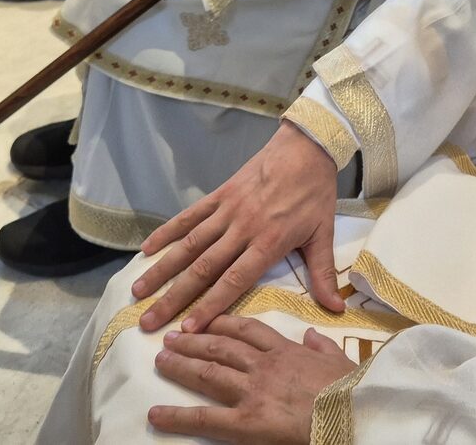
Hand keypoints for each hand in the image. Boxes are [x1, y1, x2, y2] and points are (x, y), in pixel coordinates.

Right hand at [133, 122, 341, 332]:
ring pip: (189, 245)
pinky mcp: (220, 194)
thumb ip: (323, 274)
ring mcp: (227, 211)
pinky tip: (147, 249)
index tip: (188, 328)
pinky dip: (167, 232)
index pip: (233, 281)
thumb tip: (336, 309)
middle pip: (203, 269)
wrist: (306, 146)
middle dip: (174, 298)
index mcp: (267, 243)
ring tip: (138, 291)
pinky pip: (189, 216)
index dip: (210, 306)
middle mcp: (242, 229)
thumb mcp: (324, 234)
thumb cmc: (315, 193)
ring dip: (162, 269)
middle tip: (148, 322)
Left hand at [151, 318, 354, 442]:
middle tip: (172, 336)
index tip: (208, 318)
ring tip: (161, 359)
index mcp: (286, 350)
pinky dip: (178, 416)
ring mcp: (252, 391)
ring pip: (209, 371)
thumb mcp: (340, 359)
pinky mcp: (245, 421)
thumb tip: (312, 334)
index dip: (224, 322)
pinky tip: (156, 414)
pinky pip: (205, 418)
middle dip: (194, 339)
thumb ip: (321, 346)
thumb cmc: (350, 389)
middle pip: (221, 346)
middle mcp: (263, 365)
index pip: (248, 330)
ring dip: (181, 365)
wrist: (352, 411)